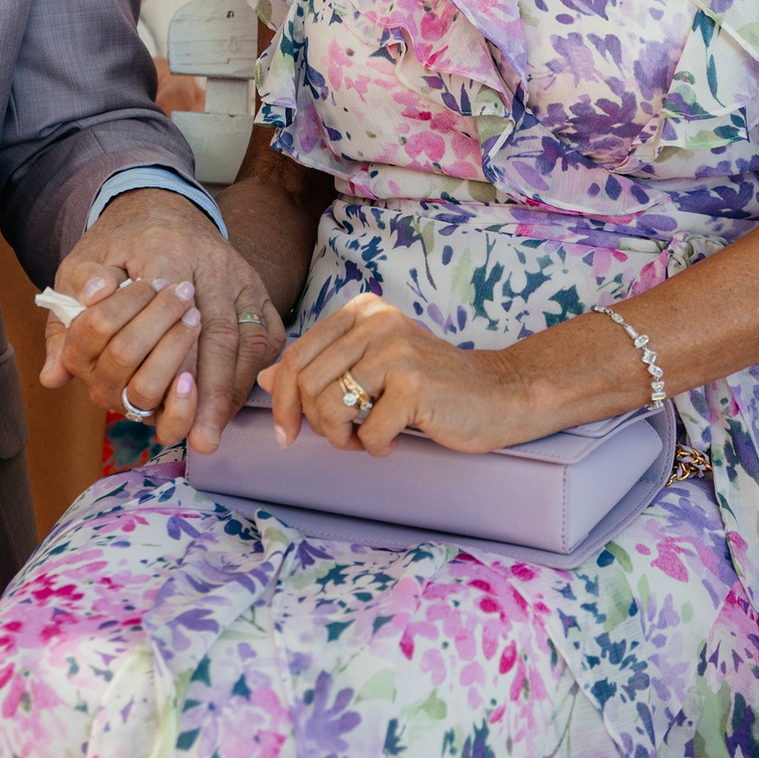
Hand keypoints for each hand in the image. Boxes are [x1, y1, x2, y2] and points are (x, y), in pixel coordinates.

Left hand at [40, 188, 280, 452]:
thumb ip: (67, 321)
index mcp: (166, 251)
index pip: (177, 316)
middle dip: (212, 392)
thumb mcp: (82, 263)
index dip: (175, 363)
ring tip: (215, 430)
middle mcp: (212, 263)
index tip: (168, 404)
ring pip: (248, 339)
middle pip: (220, 335)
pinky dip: (251, 375)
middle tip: (202, 439)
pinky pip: (266, 337)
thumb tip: (54, 374)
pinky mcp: (257, 289)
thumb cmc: (119, 243)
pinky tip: (231, 404)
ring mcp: (241, 277)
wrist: (162, 207)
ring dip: (232, 390)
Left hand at [260, 293, 535, 454]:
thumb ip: (320, 368)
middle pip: (306, 384)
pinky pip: (367, 434)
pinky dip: (376, 448)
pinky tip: (397, 439)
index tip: (286, 433)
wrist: (498, 395)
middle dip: (315, 425)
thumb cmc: (431, 385)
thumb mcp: (371, 366)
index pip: (295, 355)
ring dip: (344, 439)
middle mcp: (377, 321)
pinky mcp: (414, 386)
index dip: (281, 401)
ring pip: (330, 409)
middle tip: (343, 438)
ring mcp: (396, 351)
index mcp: (362, 310)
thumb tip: (260, 378)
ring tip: (368, 438)